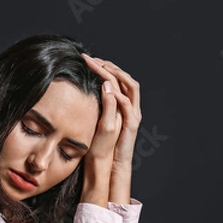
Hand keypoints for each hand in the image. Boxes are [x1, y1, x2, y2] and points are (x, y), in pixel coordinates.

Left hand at [81, 53, 141, 172]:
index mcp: (122, 105)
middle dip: (112, 67)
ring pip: (131, 87)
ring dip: (117, 75)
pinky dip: (118, 94)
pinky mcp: (131, 124)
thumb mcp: (97, 119)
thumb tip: (94, 87)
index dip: (105, 68)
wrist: (108, 162)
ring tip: (102, 67)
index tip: (89, 60)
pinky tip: (106, 86)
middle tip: (95, 59)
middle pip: (127, 79)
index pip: (117, 80)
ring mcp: (133, 114)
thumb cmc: (100, 143)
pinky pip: (126, 104)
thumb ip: (99, 104)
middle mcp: (130, 107)